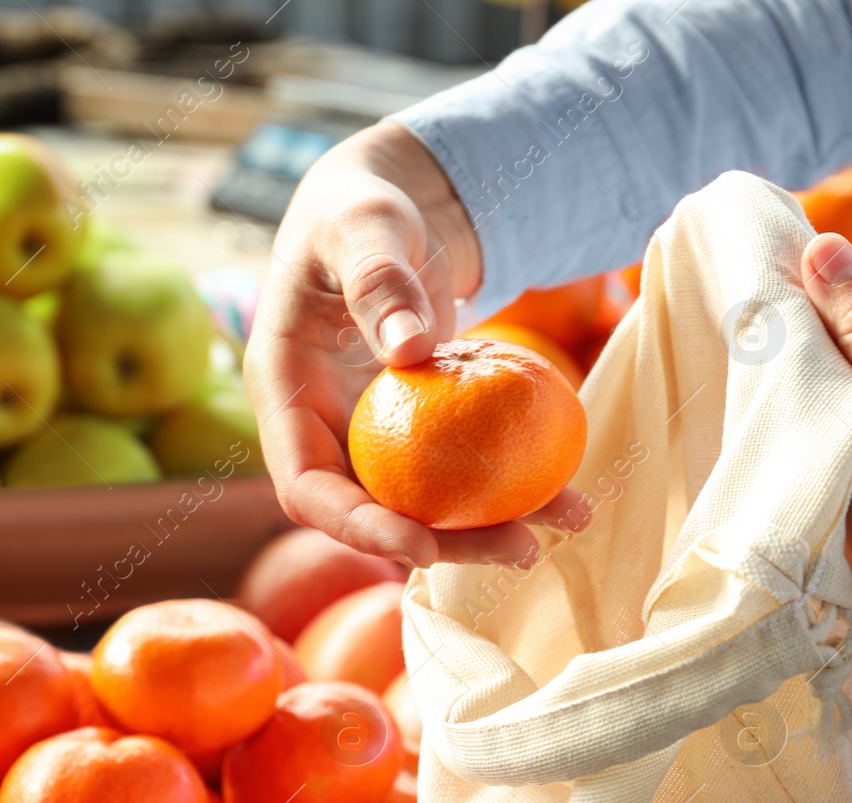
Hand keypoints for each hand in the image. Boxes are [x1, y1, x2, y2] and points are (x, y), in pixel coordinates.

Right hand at [243, 121, 588, 567]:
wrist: (390, 204)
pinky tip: (568, 486)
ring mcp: (371, 428)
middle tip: (523, 549)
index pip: (306, 486)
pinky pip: (461, 465)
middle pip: (374, 511)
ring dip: (492, 523)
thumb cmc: (362, 205)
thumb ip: (378, 279)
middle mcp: (322, 425)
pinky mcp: (419, 424)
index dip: (358, 527)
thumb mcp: (363, 226)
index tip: (424, 544)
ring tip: (567, 520)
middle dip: (447, 544)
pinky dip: (510, 480)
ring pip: (425, 499)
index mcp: (283, 391)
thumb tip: (409, 350)